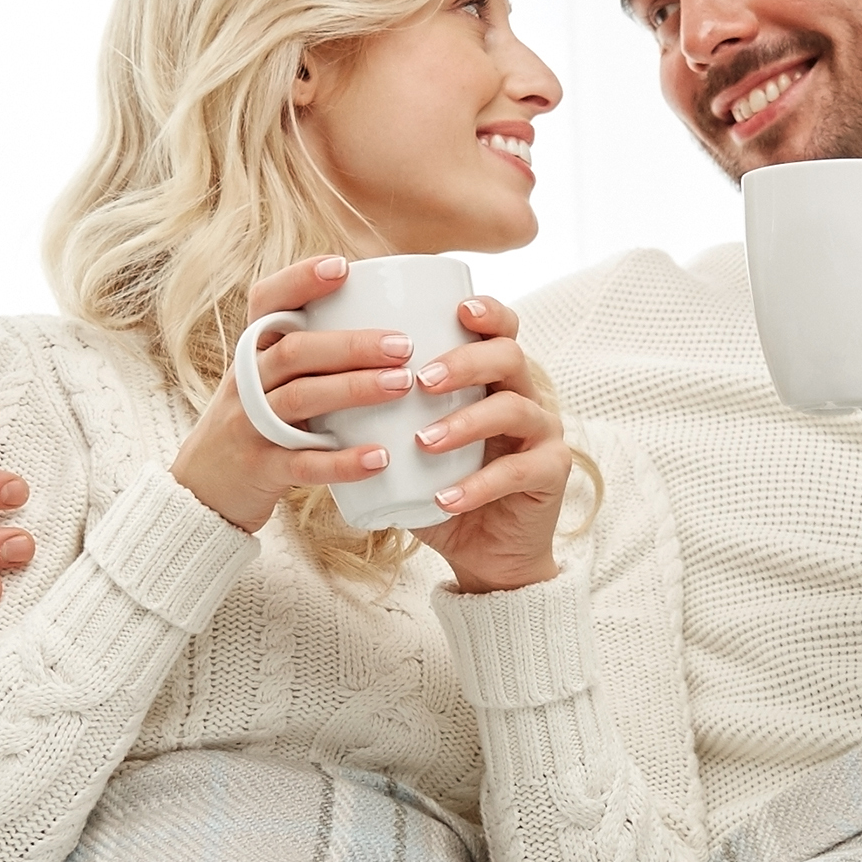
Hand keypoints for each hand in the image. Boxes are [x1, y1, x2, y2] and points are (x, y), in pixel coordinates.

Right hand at [169, 257, 418, 534]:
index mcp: (253, 353)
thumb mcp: (266, 382)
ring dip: (354, 388)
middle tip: (404, 345)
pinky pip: (303, 464)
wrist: (202, 492)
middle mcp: (247, 382)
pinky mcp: (261, 469)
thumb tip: (388, 317)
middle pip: (294, 350)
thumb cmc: (255, 426)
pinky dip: (343, 461)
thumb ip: (310, 354)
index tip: (342, 266)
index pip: (266, 302)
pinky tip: (380, 457)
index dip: (300, 280)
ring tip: (402, 385)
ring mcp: (250, 426)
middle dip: (351, 344)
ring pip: (300, 398)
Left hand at [407, 295, 573, 592]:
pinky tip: (445, 498)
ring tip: (424, 441)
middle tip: (421, 380)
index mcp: (494, 378)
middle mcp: (526, 395)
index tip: (457, 309)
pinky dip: (477, 485)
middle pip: (509, 356)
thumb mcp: (407, 447)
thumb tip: (309, 391)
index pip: (500, 328)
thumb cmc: (439, 488)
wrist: (483, 552)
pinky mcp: (552, 474)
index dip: (486, 311)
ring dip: (465, 422)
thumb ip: (378, 417)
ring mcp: (544, 433)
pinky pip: (518, 472)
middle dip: (465, 362)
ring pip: (514, 409)